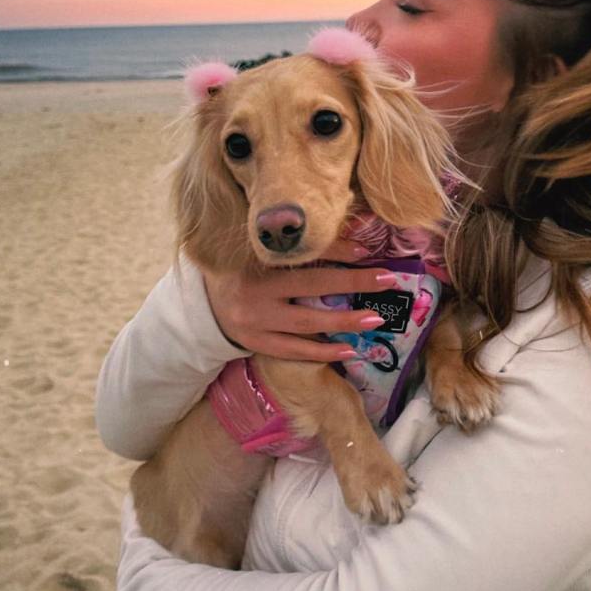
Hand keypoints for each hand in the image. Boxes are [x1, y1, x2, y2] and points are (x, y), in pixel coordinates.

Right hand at [201, 238, 396, 363]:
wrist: (203, 304)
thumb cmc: (241, 270)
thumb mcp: (260, 251)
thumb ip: (293, 246)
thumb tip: (348, 239)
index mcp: (256, 258)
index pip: (302, 253)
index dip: (335, 250)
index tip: (365, 250)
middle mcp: (255, 288)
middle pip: (311, 285)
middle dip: (351, 283)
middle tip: (386, 281)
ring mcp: (254, 320)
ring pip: (307, 322)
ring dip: (344, 321)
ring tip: (375, 319)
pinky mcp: (256, 343)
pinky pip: (295, 350)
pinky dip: (323, 351)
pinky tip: (350, 349)